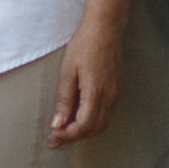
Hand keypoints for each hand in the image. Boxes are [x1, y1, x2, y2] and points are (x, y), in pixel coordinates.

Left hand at [49, 0, 130, 145]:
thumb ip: (64, 100)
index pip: (84, 126)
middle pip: (94, 129)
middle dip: (74, 138)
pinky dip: (92, 122)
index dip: (68, 136)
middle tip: (54, 139)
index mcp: (96, 92)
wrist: (105, 28)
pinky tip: (78, 119)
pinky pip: (106, 114)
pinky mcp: (116, 90)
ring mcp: (115, 94)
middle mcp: (109, 97)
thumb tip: (58, 124)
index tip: (52, 137)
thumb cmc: (84, 45)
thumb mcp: (68, 72)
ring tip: (64, 132)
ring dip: (83, 132)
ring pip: (101, 124)